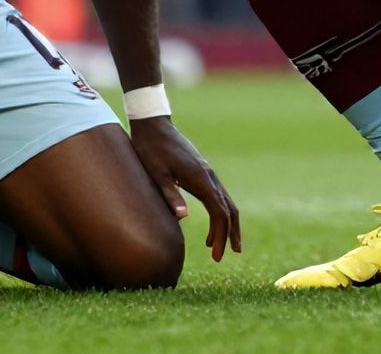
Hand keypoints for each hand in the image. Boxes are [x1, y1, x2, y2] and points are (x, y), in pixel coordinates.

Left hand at [130, 116, 241, 261]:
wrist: (154, 125)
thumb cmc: (151, 149)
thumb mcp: (156, 174)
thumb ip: (170, 194)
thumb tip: (183, 217)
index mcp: (200, 178)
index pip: (220, 212)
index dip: (221, 236)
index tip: (217, 256)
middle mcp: (209, 176)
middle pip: (229, 209)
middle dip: (230, 234)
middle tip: (225, 256)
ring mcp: (207, 173)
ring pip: (226, 202)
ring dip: (227, 225)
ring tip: (221, 247)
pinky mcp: (202, 171)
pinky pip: (218, 196)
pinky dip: (219, 213)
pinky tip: (211, 226)